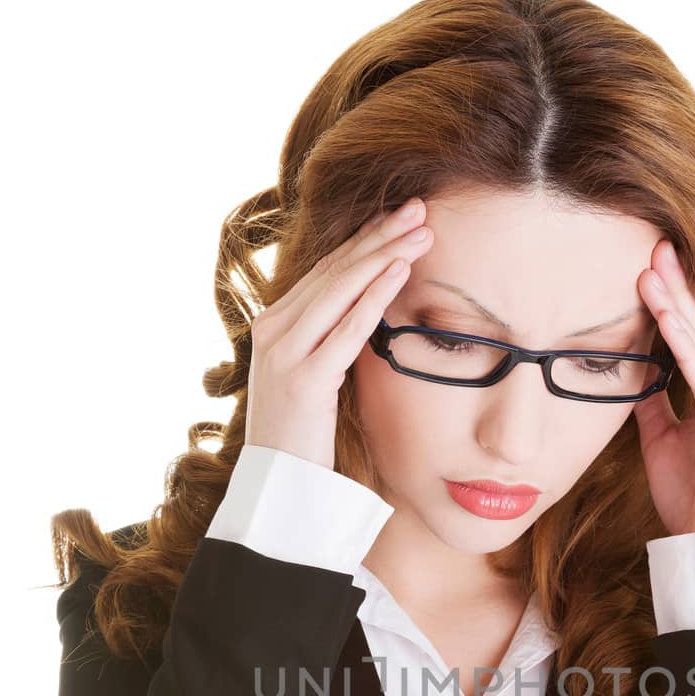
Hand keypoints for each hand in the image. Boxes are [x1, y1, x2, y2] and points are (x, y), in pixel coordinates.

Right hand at [244, 198, 433, 467]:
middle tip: (420, 208)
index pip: (326, 271)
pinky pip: (347, 330)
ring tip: (421, 231)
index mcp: (273, 325)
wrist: (279, 487)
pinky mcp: (304, 379)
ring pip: (341, 290)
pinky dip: (375, 297)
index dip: (365, 240)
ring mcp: (285, 353)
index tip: (400, 218)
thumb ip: (330, 341)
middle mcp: (273, 330)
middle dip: (380, 235)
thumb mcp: (314, 378)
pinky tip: (401, 271)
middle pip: (335, 271)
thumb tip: (368, 311)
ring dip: (385, 255)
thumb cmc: (303, 437)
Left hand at [632, 239, 694, 535]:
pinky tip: (666, 319)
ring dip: (677, 307)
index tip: (650, 263)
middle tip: (654, 245)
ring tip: (653, 270)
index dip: (673, 299)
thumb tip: (634, 373)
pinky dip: (684, 346)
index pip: (693, 336)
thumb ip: (654, 404)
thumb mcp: (663, 440)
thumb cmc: (694, 497)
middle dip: (676, 287)